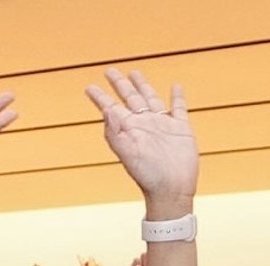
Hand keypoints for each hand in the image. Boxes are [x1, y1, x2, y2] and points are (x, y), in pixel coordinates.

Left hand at [85, 69, 196, 217]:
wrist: (172, 190)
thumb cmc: (148, 176)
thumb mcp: (129, 155)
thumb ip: (115, 134)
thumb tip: (107, 111)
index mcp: (129, 129)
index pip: (111, 108)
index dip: (100, 97)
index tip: (89, 87)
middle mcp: (144, 124)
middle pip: (130, 98)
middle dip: (120, 84)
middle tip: (109, 70)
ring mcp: (162, 125)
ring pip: (151, 98)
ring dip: (143, 85)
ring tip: (135, 73)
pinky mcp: (181, 129)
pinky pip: (179, 108)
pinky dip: (177, 97)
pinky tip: (175, 87)